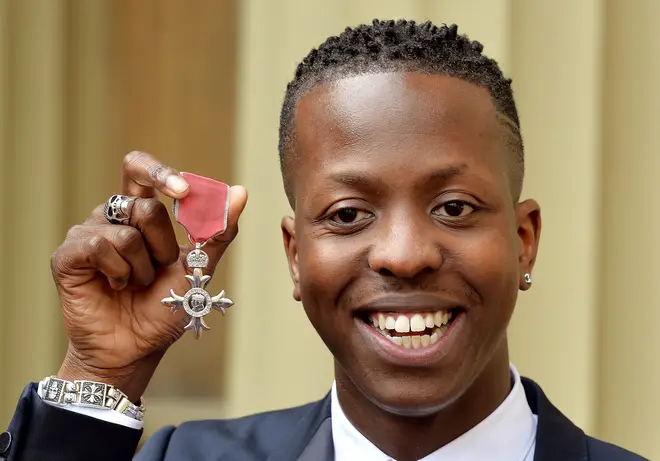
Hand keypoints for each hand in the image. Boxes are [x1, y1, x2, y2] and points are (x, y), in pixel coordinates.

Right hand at [51, 151, 247, 400]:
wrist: (137, 348)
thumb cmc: (166, 306)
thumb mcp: (199, 268)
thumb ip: (217, 232)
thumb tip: (241, 192)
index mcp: (140, 213)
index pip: (141, 170)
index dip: (160, 173)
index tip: (184, 191)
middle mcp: (112, 217)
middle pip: (144, 206)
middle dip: (163, 246)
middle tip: (159, 271)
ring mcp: (86, 233)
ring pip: (125, 232)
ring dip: (142, 268)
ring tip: (135, 285)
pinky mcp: (67, 255)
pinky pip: (98, 247)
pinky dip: (118, 273)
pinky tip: (115, 287)